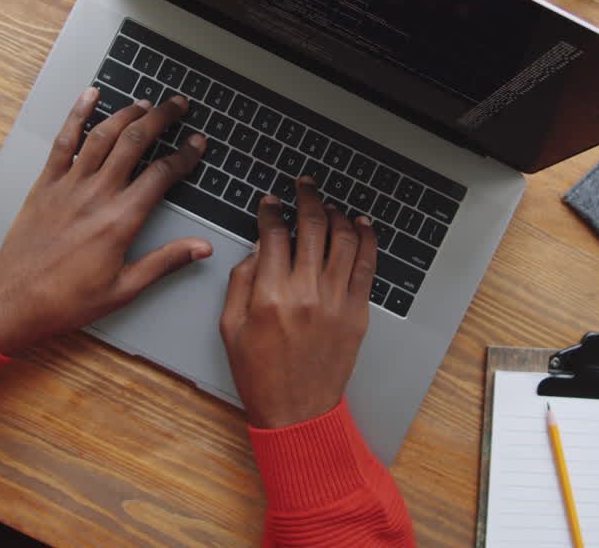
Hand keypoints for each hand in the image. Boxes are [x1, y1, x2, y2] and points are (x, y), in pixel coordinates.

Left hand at [0, 88, 211, 354]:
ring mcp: (69, 185)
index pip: (162, 175)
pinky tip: (90, 96)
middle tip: (178, 105)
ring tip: (145, 102)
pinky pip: (64, 140)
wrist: (15, 300)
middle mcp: (96, 195)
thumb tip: (201, 248)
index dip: (184, 155)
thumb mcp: (125, 288)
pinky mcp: (46, 184)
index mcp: (120, 220)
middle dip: (161, 118)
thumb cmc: (67, 299)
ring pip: (103, 135)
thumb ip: (166, 262)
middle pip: (135, 142)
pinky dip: (78, 114)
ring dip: (127, 113)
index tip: (197, 143)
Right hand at [219, 177, 377, 428]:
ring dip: (337, 213)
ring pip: (345, 238)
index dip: (271, 211)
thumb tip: (257, 249)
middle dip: (307, 198)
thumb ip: (241, 281)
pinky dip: (367, 239)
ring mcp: (337, 301)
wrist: (297, 412)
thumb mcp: (231, 327)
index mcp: (270, 294)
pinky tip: (361, 225)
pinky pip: (367, 265)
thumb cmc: (261, 375)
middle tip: (304, 186)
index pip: (273, 234)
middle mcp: (306, 292)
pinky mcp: (358, 312)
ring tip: (329, 204)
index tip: (270, 203)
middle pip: (313, 226)